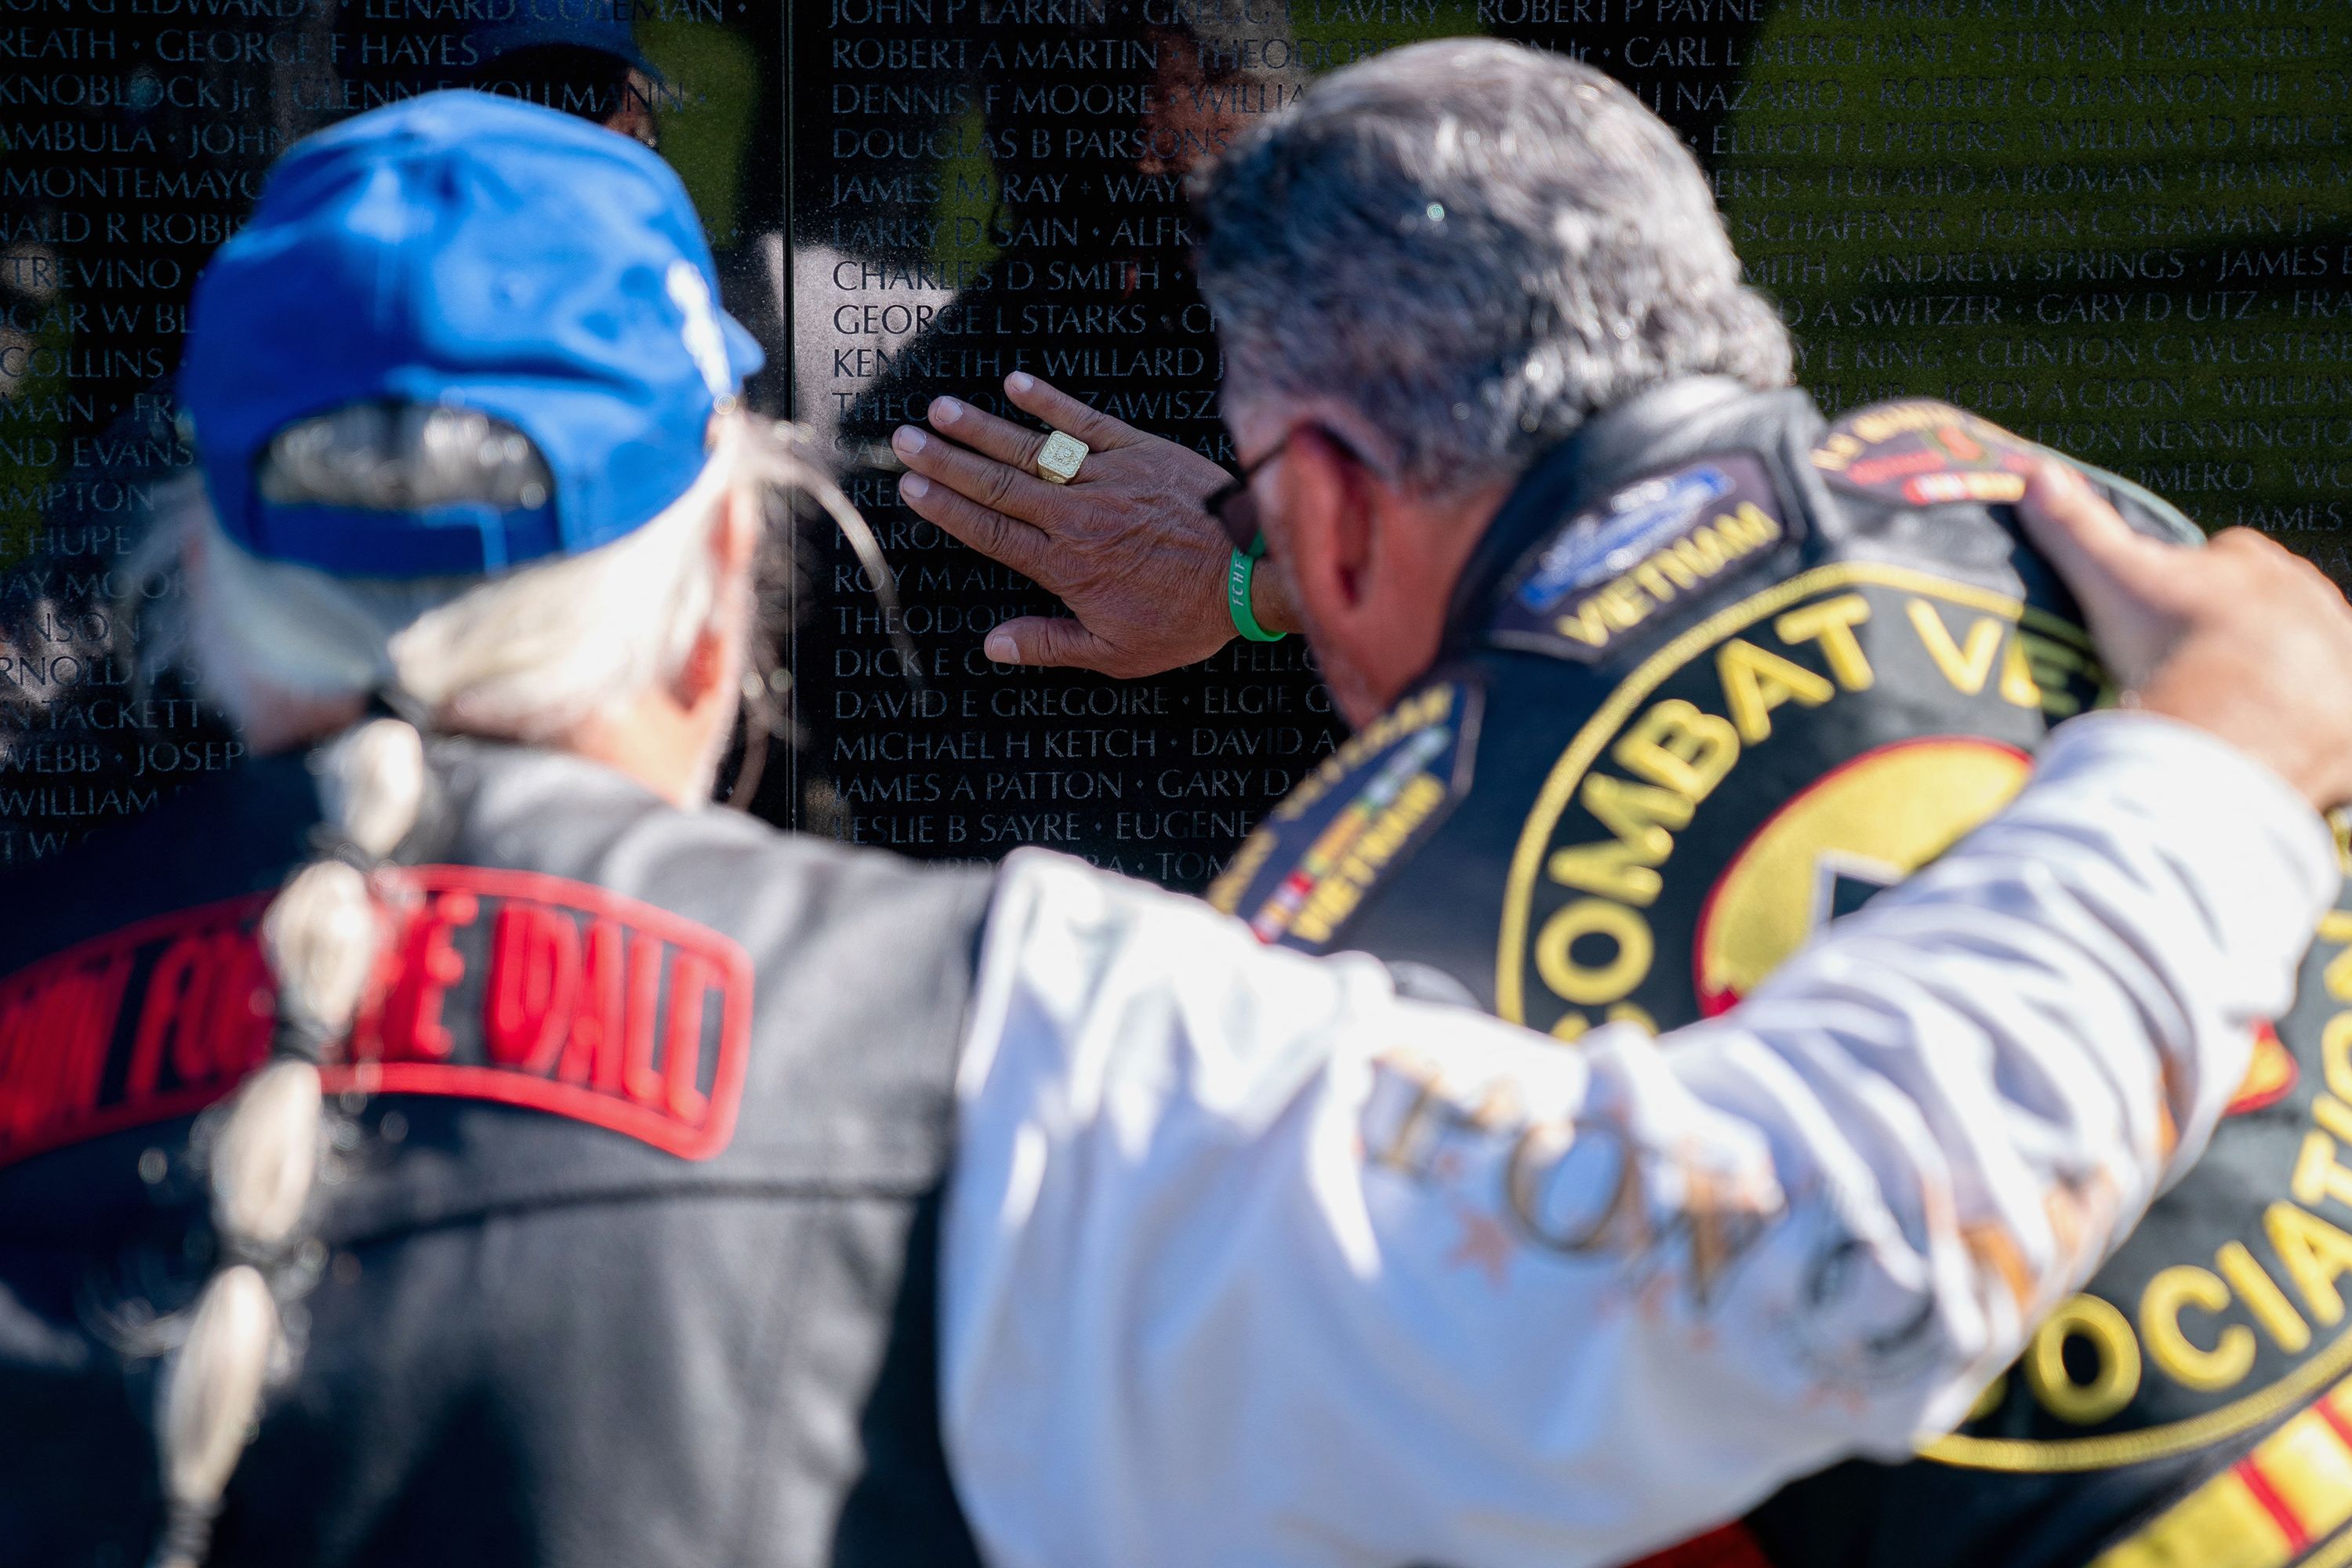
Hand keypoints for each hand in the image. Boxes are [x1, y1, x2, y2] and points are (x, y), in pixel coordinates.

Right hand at [890, 373, 1285, 676]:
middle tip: (904, 440)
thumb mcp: (1119, 652)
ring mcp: (1109, 477)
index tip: (911, 488)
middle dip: (946, 460)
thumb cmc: (1189, 618)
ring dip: (983, 427)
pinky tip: (1016, 383)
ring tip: (940, 409)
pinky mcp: (1141, 449)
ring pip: (1033, 448)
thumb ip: (1051, 644)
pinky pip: (1086, 420)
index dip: (948, 509)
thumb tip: (993, 646)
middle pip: (998, 484)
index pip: (991, 532)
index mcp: (1067, 565)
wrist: (1254, 571)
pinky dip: (1051, 402)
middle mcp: (1078, 515)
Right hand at [2019, 460, 2351, 811]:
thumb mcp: (2109, 578)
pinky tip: (2268, 740)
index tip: (2166, 617)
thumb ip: (2076, 526)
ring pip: (2301, 654)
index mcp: (2251, 562)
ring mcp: (2333, 649)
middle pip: (2267, 607)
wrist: (2233, 718)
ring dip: (2273, 674)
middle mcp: (2305, 595)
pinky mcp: (2345, 704)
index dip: (2194, 586)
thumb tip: (2032, 473)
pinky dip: (2304, 721)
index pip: (2227, 558)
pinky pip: (2327, 710)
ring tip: (2227, 711)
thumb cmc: (2170, 641)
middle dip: (2237, 631)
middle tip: (2191, 668)